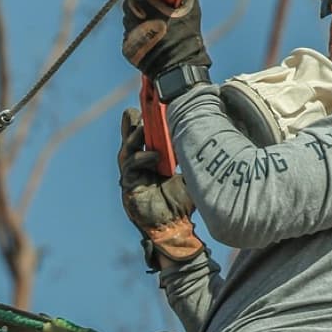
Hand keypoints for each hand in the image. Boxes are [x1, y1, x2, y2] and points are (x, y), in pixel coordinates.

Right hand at [118, 108, 204, 268]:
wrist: (177, 228)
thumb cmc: (182, 202)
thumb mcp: (188, 173)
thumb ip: (188, 156)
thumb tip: (204, 134)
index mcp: (149, 161)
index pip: (142, 137)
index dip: (142, 121)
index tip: (146, 103)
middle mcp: (137, 168)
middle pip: (130, 140)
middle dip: (132, 124)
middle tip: (138, 109)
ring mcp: (131, 178)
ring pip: (126, 152)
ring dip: (135, 139)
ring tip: (144, 128)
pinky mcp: (129, 189)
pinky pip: (131, 170)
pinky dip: (142, 160)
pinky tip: (154, 156)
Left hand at [121, 0, 208, 78]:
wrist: (178, 69)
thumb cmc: (186, 38)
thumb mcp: (191, 11)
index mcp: (146, 7)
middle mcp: (132, 20)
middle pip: (130, 3)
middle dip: (140, 1)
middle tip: (153, 4)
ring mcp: (128, 36)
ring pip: (128, 20)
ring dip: (138, 18)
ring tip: (155, 23)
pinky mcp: (127, 49)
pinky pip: (130, 36)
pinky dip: (138, 34)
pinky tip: (151, 38)